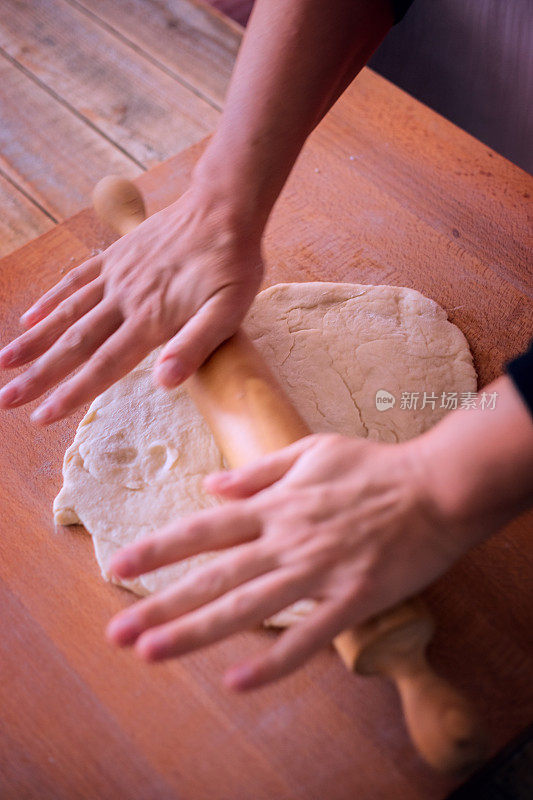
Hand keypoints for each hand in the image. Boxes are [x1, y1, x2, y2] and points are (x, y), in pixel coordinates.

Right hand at [0, 186, 262, 423]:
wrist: (223, 206)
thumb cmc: (232, 263)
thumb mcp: (229, 309)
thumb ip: (196, 345)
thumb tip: (163, 382)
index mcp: (151, 319)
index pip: (103, 365)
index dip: (71, 393)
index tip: (41, 415)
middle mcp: (125, 300)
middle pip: (74, 344)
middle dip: (38, 375)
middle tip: (6, 399)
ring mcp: (116, 276)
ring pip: (66, 313)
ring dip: (33, 341)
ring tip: (3, 362)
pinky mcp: (116, 257)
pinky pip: (75, 281)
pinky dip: (51, 300)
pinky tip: (31, 317)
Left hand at [106, 433, 472, 690]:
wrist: (436, 487)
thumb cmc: (374, 466)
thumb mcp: (311, 451)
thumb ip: (259, 472)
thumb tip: (213, 486)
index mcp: (276, 505)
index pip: (205, 529)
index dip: (160, 548)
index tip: (120, 564)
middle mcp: (287, 540)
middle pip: (214, 577)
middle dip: (161, 604)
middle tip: (118, 632)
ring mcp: (318, 572)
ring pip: (247, 609)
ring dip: (196, 633)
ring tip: (152, 653)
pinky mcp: (352, 600)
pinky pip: (307, 638)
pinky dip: (272, 663)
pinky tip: (236, 681)